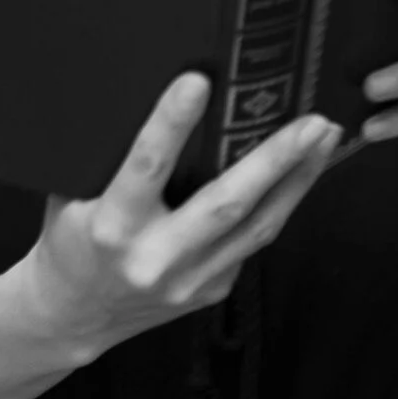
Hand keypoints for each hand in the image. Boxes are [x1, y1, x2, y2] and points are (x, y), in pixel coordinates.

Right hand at [26, 73, 339, 355]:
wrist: (73, 318)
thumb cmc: (72, 239)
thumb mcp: (73, 196)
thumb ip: (110, 157)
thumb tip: (152, 89)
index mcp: (112, 226)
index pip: (146, 167)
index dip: (171, 123)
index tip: (199, 80)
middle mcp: (155, 257)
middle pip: (226, 204)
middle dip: (275, 160)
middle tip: (312, 121)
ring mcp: (190, 281)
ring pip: (257, 226)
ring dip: (298, 179)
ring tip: (326, 138)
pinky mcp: (212, 291)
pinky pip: (254, 240)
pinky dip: (282, 203)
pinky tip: (303, 172)